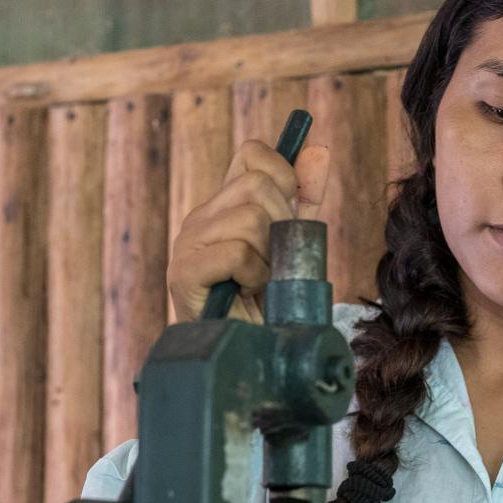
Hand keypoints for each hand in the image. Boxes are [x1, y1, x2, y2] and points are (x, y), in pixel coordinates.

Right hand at [167, 140, 329, 323]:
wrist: (248, 353)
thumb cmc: (267, 302)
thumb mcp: (292, 245)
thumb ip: (304, 201)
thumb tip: (318, 149)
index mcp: (224, 207)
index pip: (252, 155)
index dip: (283, 175)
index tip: (292, 212)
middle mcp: (201, 218)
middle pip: (257, 186)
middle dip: (283, 224)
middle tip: (276, 261)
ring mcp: (188, 243)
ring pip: (249, 219)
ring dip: (268, 257)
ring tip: (259, 281)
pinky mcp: (184, 273)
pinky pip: (235, 253)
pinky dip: (253, 275)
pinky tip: (246, 291)